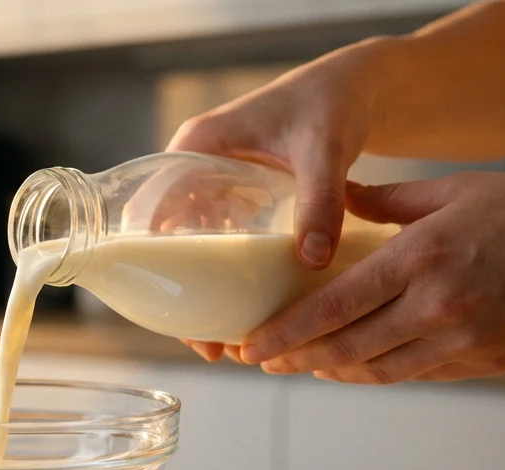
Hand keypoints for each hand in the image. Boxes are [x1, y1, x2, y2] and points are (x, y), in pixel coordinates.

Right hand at [166, 46, 376, 362]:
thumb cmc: (331, 105)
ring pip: (193, 250)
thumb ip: (320, 201)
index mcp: (194, 147)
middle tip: (204, 345)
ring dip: (204, 295)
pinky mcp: (238, 203)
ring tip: (223, 345)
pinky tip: (249, 316)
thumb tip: (313, 260)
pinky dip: (229, 281)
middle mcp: (194, 169)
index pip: (150, 207)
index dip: (151, 260)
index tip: (167, 305)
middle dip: (181, 295)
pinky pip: (220, 247)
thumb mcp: (324, 151)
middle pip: (167, 241)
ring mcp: (214, 187)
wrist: (354, 89)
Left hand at [239, 172, 504, 383]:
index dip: (284, 331)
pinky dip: (377, 372)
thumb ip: (389, 203)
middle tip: (261, 360)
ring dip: (332, 370)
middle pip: (344, 347)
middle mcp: (437, 307)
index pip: (333, 306)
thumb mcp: (457, 190)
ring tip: (302, 363)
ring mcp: (462, 342)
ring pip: (377, 370)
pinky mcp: (484, 362)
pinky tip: (355, 365)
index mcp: (422, 257)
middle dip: (295, 358)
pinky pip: (415, 375)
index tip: (250, 345)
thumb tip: (336, 202)